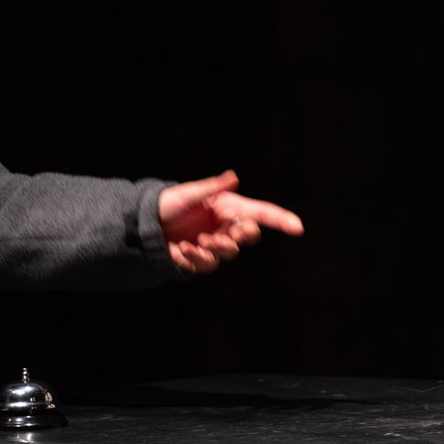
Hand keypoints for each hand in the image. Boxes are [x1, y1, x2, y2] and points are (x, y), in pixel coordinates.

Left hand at [158, 170, 304, 273]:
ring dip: (216, 248)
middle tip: (227, 235)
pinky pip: (208, 264)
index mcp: (228, 207)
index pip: (261, 214)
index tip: (297, 228)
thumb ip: (211, 188)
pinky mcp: (201, 260)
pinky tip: (181, 249)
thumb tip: (233, 178)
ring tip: (196, 242)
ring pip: (230, 253)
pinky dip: (196, 258)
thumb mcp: (188, 193)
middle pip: (249, 235)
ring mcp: (215, 244)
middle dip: (241, 236)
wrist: (146, 225)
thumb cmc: (168, 204)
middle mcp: (225, 226)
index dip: (281, 220)